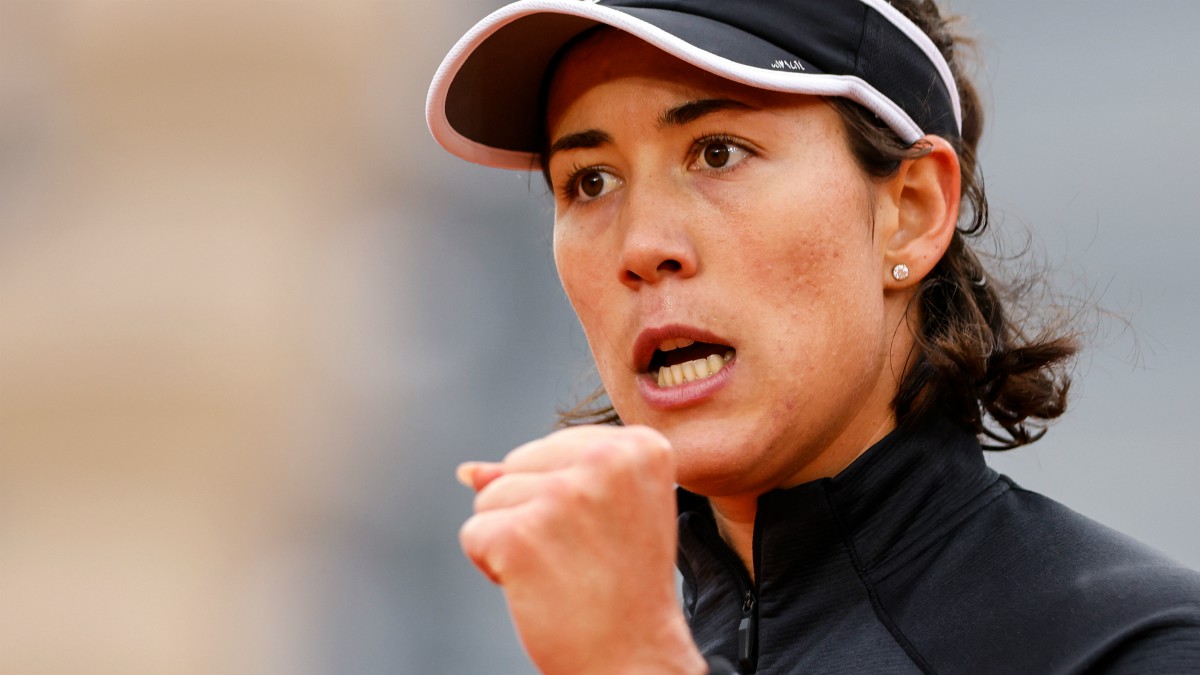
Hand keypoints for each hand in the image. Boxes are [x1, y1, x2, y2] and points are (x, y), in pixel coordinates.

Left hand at [457, 425, 706, 674]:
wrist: (635, 658)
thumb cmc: (622, 589)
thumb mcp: (605, 514)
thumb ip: (545, 476)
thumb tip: (467, 470)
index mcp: (639, 447)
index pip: (555, 447)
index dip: (563, 496)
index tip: (603, 534)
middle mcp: (606, 460)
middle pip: (519, 464)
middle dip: (532, 511)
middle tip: (580, 556)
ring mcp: (563, 496)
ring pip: (490, 496)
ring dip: (512, 539)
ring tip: (561, 572)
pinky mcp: (522, 534)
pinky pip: (475, 533)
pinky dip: (493, 566)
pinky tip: (537, 588)